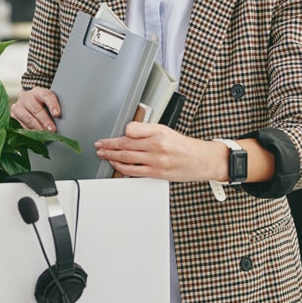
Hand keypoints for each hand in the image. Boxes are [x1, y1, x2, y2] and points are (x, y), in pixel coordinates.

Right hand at [10, 87, 60, 131]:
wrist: (27, 103)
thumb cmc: (42, 104)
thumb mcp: (48, 102)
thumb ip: (53, 108)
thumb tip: (60, 120)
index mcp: (38, 91)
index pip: (46, 96)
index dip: (52, 105)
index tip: (57, 114)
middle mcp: (26, 96)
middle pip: (36, 108)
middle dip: (45, 120)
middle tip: (52, 129)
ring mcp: (18, 106)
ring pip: (28, 118)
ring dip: (38, 128)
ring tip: (45, 135)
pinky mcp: (13, 115)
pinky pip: (22, 125)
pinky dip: (31, 131)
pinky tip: (37, 135)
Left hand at [95, 122, 226, 181]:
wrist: (202, 160)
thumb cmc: (184, 145)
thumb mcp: (166, 130)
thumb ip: (146, 130)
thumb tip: (128, 131)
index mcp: (158, 132)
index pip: (131, 130)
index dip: (118, 133)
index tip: (109, 135)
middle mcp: (157, 145)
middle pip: (125, 145)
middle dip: (108, 146)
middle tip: (99, 145)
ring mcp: (156, 160)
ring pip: (127, 158)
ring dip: (111, 157)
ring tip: (103, 155)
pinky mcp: (157, 173)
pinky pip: (134, 171)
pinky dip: (122, 168)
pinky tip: (116, 165)